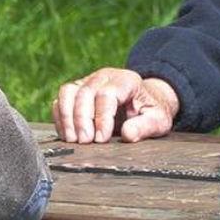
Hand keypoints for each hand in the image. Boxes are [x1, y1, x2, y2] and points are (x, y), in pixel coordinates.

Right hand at [52, 68, 179, 143]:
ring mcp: (88, 81)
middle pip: (85, 93)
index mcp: (126, 80)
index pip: (107, 94)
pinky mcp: (77, 90)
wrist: (143, 101)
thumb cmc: (150, 111)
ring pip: (68, 92)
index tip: (101, 139)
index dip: (102, 117)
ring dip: (67, 117)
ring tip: (73, 139)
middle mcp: (105, 76)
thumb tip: (128, 135)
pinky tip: (68, 135)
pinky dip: (61, 117)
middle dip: (82, 119)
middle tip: (85, 142)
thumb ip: (144, 127)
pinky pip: (61, 99)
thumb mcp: (158, 120)